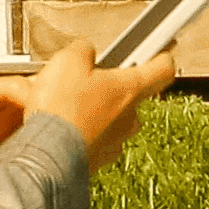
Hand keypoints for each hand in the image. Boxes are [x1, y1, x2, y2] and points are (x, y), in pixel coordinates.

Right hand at [21, 36, 175, 172]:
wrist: (46, 156)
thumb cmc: (62, 111)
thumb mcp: (69, 60)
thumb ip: (84, 50)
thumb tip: (84, 53)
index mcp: (129, 89)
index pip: (162, 69)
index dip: (162, 56)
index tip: (162, 49)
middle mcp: (129, 118)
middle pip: (128, 93)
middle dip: (109, 83)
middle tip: (86, 76)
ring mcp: (115, 141)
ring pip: (108, 116)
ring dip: (91, 107)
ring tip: (62, 101)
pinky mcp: (97, 159)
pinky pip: (93, 136)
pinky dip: (79, 128)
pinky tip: (57, 123)